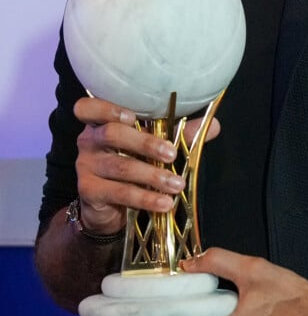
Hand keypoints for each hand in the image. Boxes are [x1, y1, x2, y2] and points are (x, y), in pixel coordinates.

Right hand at [73, 96, 219, 235]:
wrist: (107, 208)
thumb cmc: (132, 164)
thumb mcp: (153, 147)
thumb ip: (179, 134)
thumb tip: (214, 125)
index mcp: (101, 122)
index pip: (88, 107)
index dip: (106, 108)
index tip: (131, 116)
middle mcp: (89, 140)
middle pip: (112, 134)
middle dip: (146, 143)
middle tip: (172, 155)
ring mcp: (85, 166)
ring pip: (120, 166)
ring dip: (152, 176)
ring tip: (177, 185)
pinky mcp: (89, 191)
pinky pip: (119, 192)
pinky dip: (145, 198)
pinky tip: (164, 203)